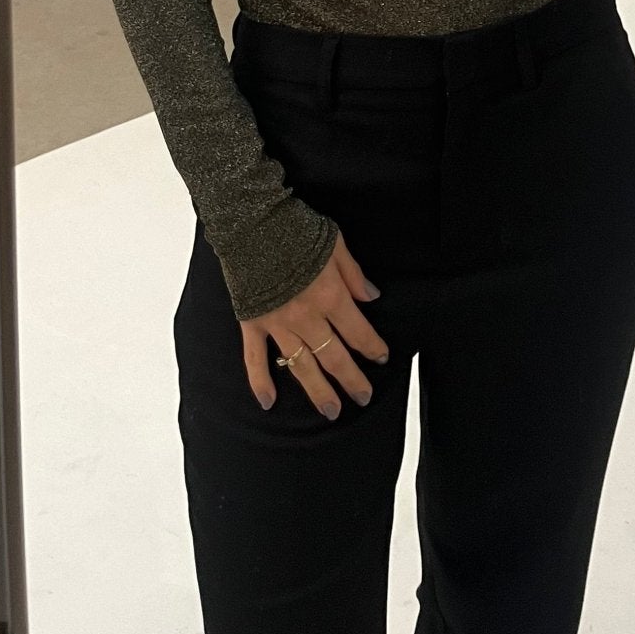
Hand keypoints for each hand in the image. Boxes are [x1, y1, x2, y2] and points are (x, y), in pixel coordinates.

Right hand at [240, 228, 388, 416]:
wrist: (252, 223)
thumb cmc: (296, 228)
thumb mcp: (335, 243)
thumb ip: (354, 274)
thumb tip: (372, 296)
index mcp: (330, 297)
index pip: (358, 331)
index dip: (372, 346)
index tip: (382, 357)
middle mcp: (306, 318)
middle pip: (334, 356)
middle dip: (351, 379)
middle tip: (363, 398)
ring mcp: (278, 324)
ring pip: (301, 366)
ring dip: (318, 391)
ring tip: (332, 411)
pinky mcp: (252, 323)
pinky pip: (255, 359)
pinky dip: (261, 381)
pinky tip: (269, 402)